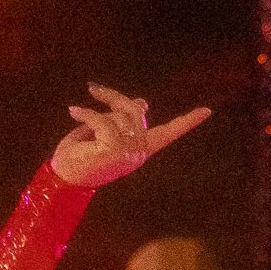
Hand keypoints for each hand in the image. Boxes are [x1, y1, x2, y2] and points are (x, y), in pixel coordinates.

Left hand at [51, 85, 209, 188]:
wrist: (63, 180)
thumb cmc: (81, 156)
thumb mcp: (105, 132)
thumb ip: (123, 118)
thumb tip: (143, 102)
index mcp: (141, 148)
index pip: (169, 133)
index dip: (187, 122)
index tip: (207, 111)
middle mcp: (139, 152)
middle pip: (135, 110)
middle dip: (114, 97)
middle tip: (94, 89)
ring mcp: (129, 153)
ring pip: (120, 114)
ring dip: (97, 108)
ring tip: (77, 112)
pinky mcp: (115, 151)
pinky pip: (104, 121)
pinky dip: (87, 113)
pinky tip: (73, 112)